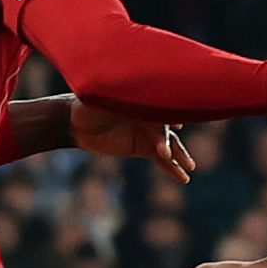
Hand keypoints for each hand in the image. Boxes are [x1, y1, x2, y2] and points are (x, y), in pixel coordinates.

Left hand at [68, 100, 197, 182]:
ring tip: (190, 166)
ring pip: (169, 144)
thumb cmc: (88, 104)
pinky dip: (172, 168)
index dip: (166, 118)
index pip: (159, 108)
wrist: (76, 123)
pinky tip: (184, 178)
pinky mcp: (143, 147)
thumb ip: (115, 97)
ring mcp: (148, 132)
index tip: (173, 127)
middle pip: (165, 128)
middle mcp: (150, 114)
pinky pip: (162, 159)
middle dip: (169, 140)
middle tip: (168, 152)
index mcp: (143, 99)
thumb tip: (125, 89)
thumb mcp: (100, 97)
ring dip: (180, 155)